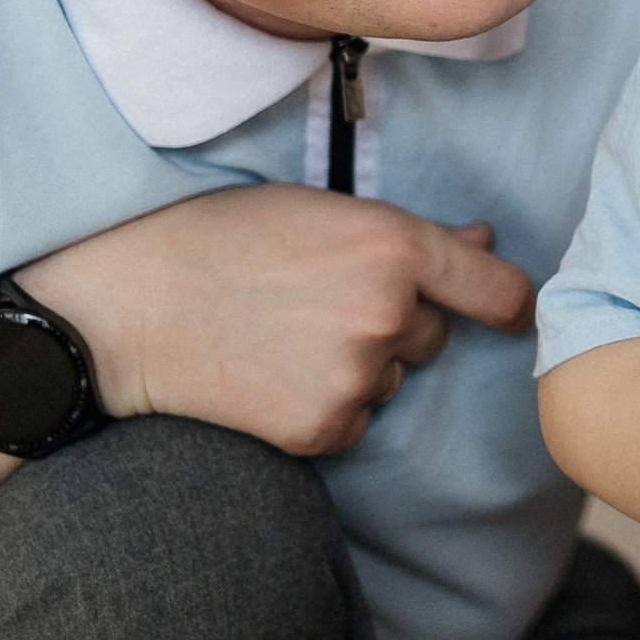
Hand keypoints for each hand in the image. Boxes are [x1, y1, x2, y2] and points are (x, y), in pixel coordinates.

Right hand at [19, 183, 535, 456]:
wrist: (128, 308)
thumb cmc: (221, 238)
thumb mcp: (321, 210)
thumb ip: (410, 234)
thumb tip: (482, 241)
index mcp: (395, 247)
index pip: (500, 291)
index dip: (509, 303)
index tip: (510, 312)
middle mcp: (388, 314)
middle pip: (432, 336)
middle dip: (393, 324)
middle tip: (315, 301)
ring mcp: (356, 377)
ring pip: (388, 380)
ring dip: (355, 367)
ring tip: (281, 335)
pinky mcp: (321, 429)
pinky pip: (351, 422)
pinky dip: (322, 408)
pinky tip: (269, 376)